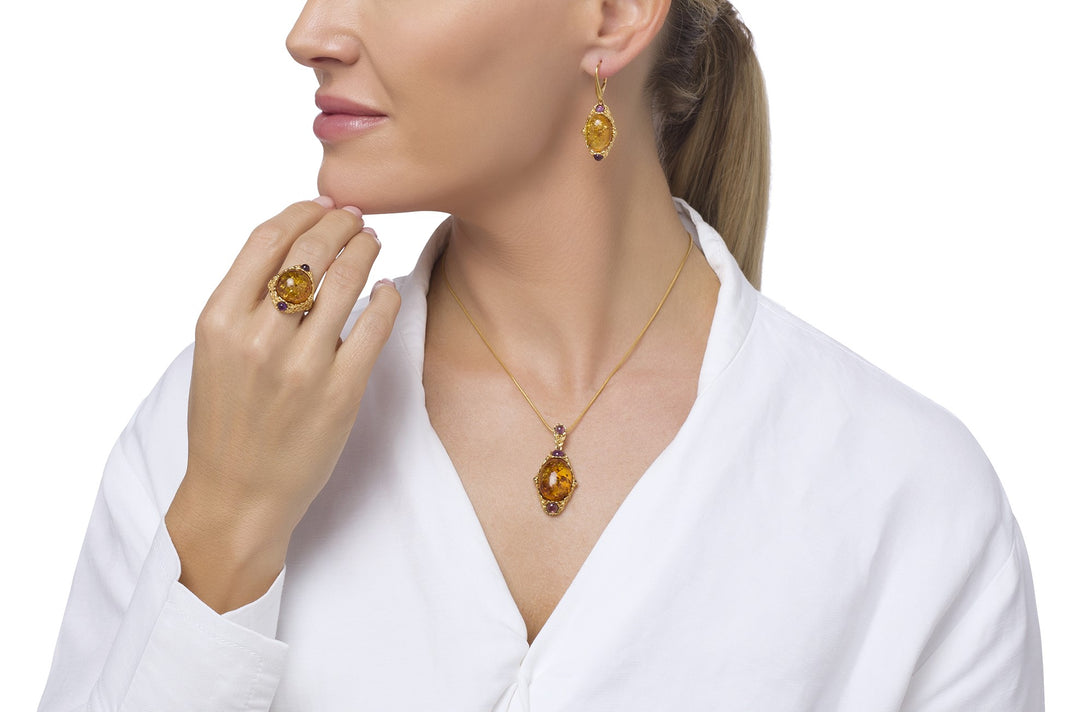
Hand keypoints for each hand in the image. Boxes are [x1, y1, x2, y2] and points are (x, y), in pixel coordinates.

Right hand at [165, 197, 400, 611]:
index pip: (267, 239)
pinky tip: (385, 289)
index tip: (321, 205)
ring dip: (365, 250)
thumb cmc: (225, 422)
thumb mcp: (214, 353)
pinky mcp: (341, 392)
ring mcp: (302, 365)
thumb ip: (245, 302)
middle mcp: (258, 337)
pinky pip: (375, 325)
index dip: (301, 212)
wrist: (237, 496)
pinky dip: (385, 297)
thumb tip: (294, 247)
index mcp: (218, 321)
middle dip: (339, 223)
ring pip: (347, 280)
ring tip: (372, 243)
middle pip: (310, 251)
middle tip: (355, 218)